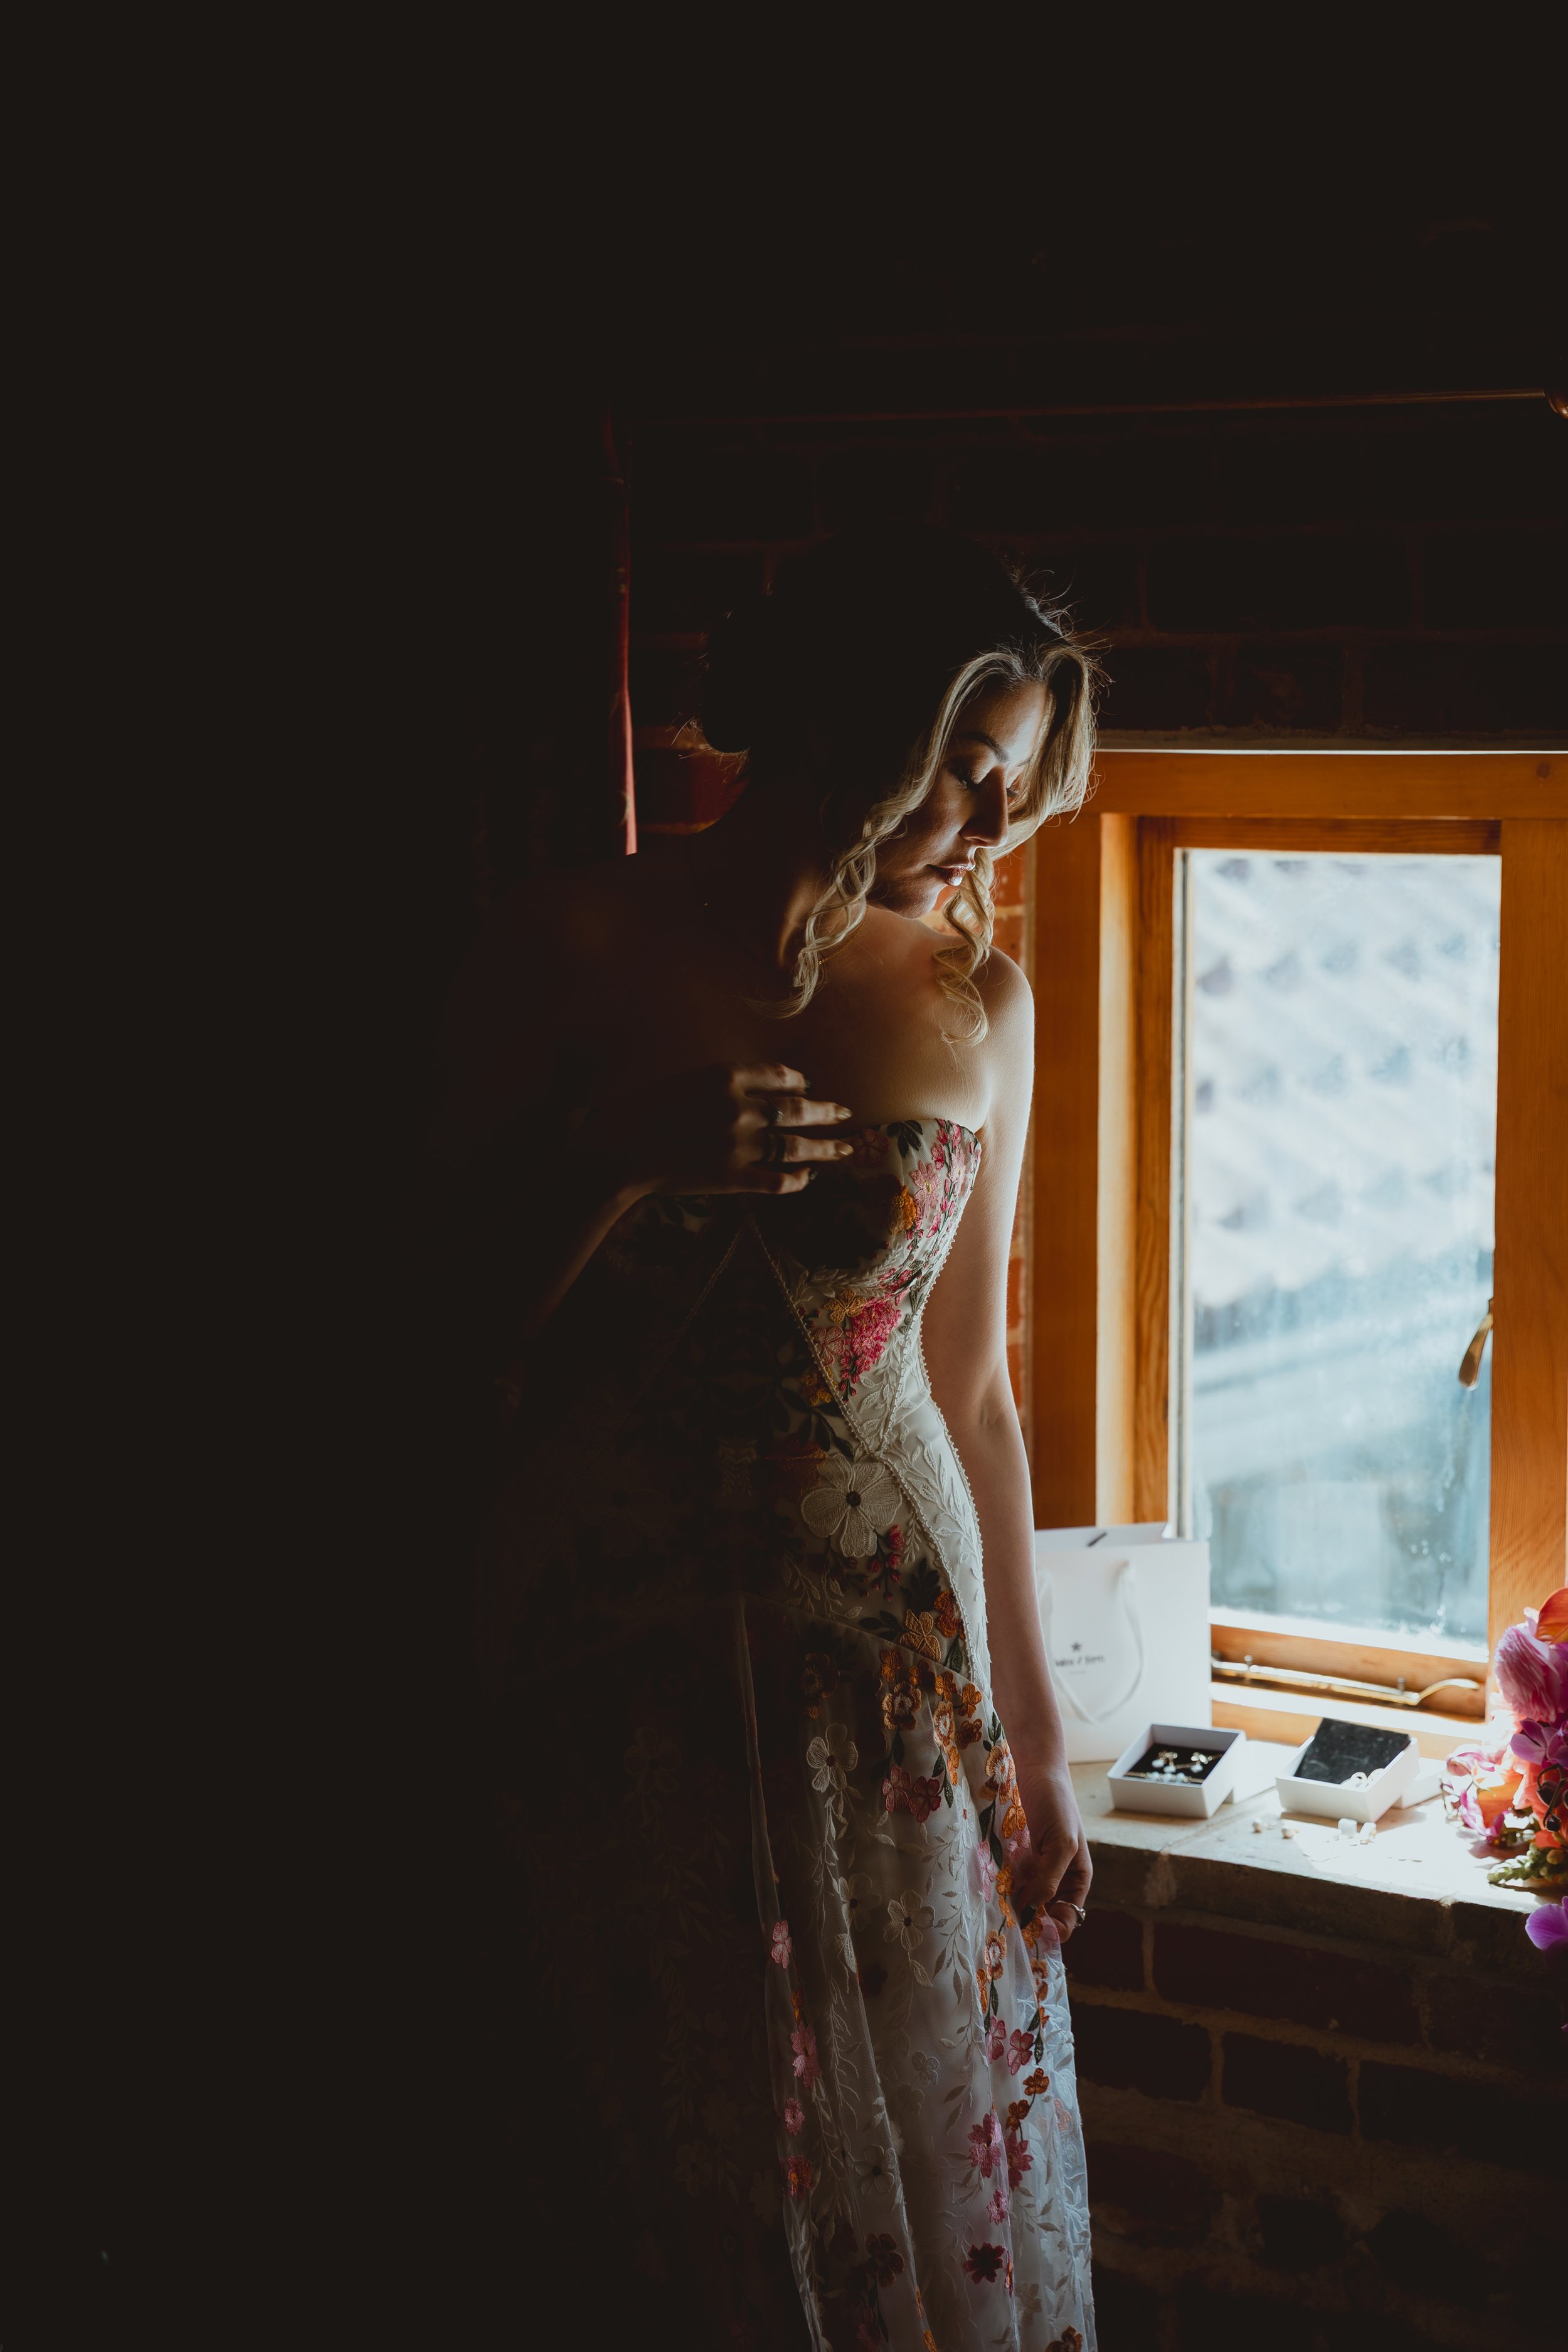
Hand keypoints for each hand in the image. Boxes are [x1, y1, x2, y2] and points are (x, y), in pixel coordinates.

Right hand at [575, 1062, 853, 1199]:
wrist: (615, 1154)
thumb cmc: (636, 1113)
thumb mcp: (679, 1081)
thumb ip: (717, 1084)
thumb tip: (748, 1090)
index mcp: (724, 1076)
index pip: (776, 1075)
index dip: (797, 1081)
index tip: (806, 1085)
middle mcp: (740, 1107)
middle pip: (797, 1109)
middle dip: (825, 1112)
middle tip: (845, 1113)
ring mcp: (740, 1144)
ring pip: (796, 1146)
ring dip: (825, 1148)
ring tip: (846, 1149)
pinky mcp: (733, 1178)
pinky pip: (777, 1180)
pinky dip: (796, 1181)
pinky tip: (807, 1180)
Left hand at [1009, 1760, 1091, 1944]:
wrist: (1035, 1769)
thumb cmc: (1057, 1803)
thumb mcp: (1062, 1844)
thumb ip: (1049, 1879)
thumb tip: (1031, 1909)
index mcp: (1076, 1880)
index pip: (1066, 1921)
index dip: (1051, 1931)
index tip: (1028, 1931)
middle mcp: (1055, 1879)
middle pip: (1042, 1914)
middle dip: (1026, 1920)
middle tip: (1006, 1923)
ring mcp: (1033, 1868)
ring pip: (1022, 1900)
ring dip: (1010, 1904)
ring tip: (995, 1907)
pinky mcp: (1014, 1856)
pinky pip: (1007, 1881)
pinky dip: (1000, 1886)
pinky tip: (989, 1887)